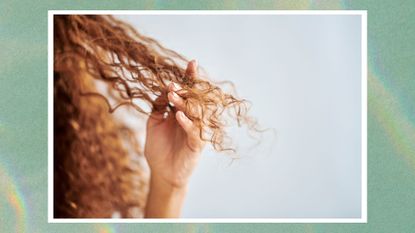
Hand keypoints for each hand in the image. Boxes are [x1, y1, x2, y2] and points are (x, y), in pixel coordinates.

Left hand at [144, 60, 203, 188]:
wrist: (161, 173)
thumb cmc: (159, 148)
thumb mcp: (154, 122)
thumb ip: (158, 105)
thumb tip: (164, 87)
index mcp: (182, 111)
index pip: (188, 92)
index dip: (190, 78)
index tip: (192, 62)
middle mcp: (192, 119)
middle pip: (195, 99)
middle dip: (186, 89)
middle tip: (173, 85)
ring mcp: (195, 131)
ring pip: (196, 113)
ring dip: (184, 103)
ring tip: (173, 96)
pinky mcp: (196, 145)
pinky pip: (194, 131)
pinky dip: (186, 122)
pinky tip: (178, 115)